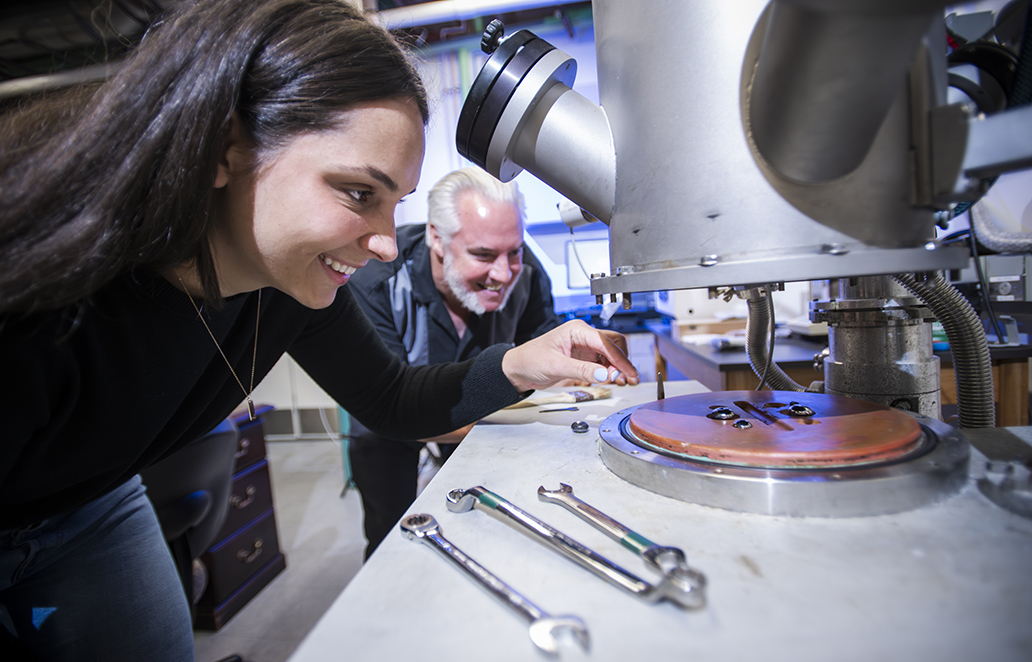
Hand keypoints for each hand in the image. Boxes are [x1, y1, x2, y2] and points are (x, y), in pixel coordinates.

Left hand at [501, 320, 639, 391]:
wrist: (518, 369)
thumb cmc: (530, 360)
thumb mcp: (555, 366)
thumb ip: (581, 370)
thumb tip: (604, 374)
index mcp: (576, 330)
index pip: (605, 342)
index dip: (620, 358)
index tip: (628, 372)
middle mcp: (583, 336)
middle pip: (614, 344)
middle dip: (622, 361)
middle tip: (627, 378)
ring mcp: (585, 347)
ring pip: (611, 354)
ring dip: (618, 367)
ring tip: (622, 382)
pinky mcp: (584, 358)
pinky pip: (604, 363)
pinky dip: (610, 371)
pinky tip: (612, 380)